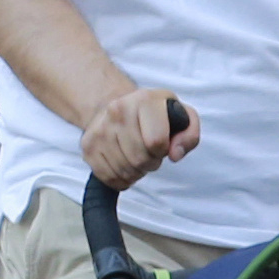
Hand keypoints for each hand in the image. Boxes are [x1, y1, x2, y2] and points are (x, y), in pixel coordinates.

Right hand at [80, 80, 195, 189]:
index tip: (161, 144)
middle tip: (149, 153)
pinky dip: (120, 178)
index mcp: (144, 100)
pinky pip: (108, 177)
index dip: (162, 150)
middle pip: (139, 159)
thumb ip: (189, 135)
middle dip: (150, 162)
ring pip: (124, 170)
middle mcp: (118, 110)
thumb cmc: (154, 116)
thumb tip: (175, 154)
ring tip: (136, 157)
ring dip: (135, 171)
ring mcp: (100, 128)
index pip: (155, 142)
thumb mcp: (181, 116)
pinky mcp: (88, 145)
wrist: (119, 108)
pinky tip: (124, 164)